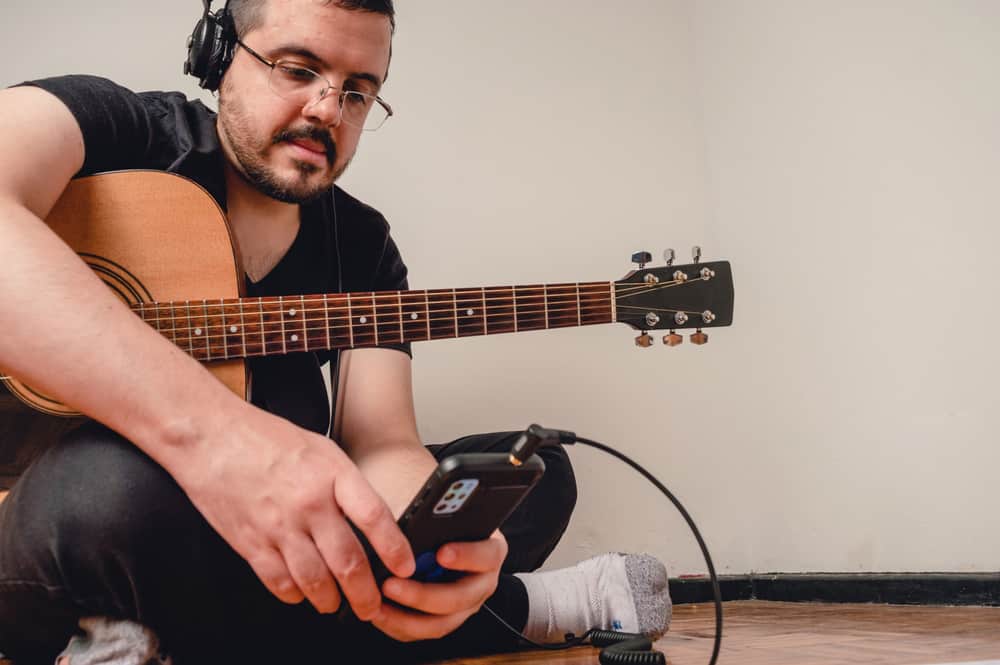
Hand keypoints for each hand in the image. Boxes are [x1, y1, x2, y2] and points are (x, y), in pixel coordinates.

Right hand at [171, 400, 415, 618]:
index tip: (405, 566)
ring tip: (336, 604)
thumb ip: (346, 485)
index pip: (375, 517)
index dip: (395, 548)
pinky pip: (279, 582)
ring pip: (315, 581)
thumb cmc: (265, 438)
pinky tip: (301, 593)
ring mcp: (278, 525)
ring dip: (330, 600)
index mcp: (332, 474)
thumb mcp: (321, 449)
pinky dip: (294, 595)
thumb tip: (371, 520)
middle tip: (371, 605)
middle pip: (348, 561)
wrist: (212, 436)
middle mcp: (309, 502)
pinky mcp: (250, 542)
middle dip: (365, 594)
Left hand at [371, 530, 508, 641]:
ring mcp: (464, 607)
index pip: (487, 555)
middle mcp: (481, 583)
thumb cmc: (438, 523)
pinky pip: (422, 631)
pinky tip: (378, 611)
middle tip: (392, 583)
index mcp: (490, 551)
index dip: (466, 555)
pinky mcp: (443, 621)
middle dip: (423, 594)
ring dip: (406, 616)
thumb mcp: (438, 514)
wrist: (437, 540)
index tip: (442, 552)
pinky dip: (398, 624)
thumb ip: (430, 520)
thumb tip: (407, 526)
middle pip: (460, 597)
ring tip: (379, 601)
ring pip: (440, 622)